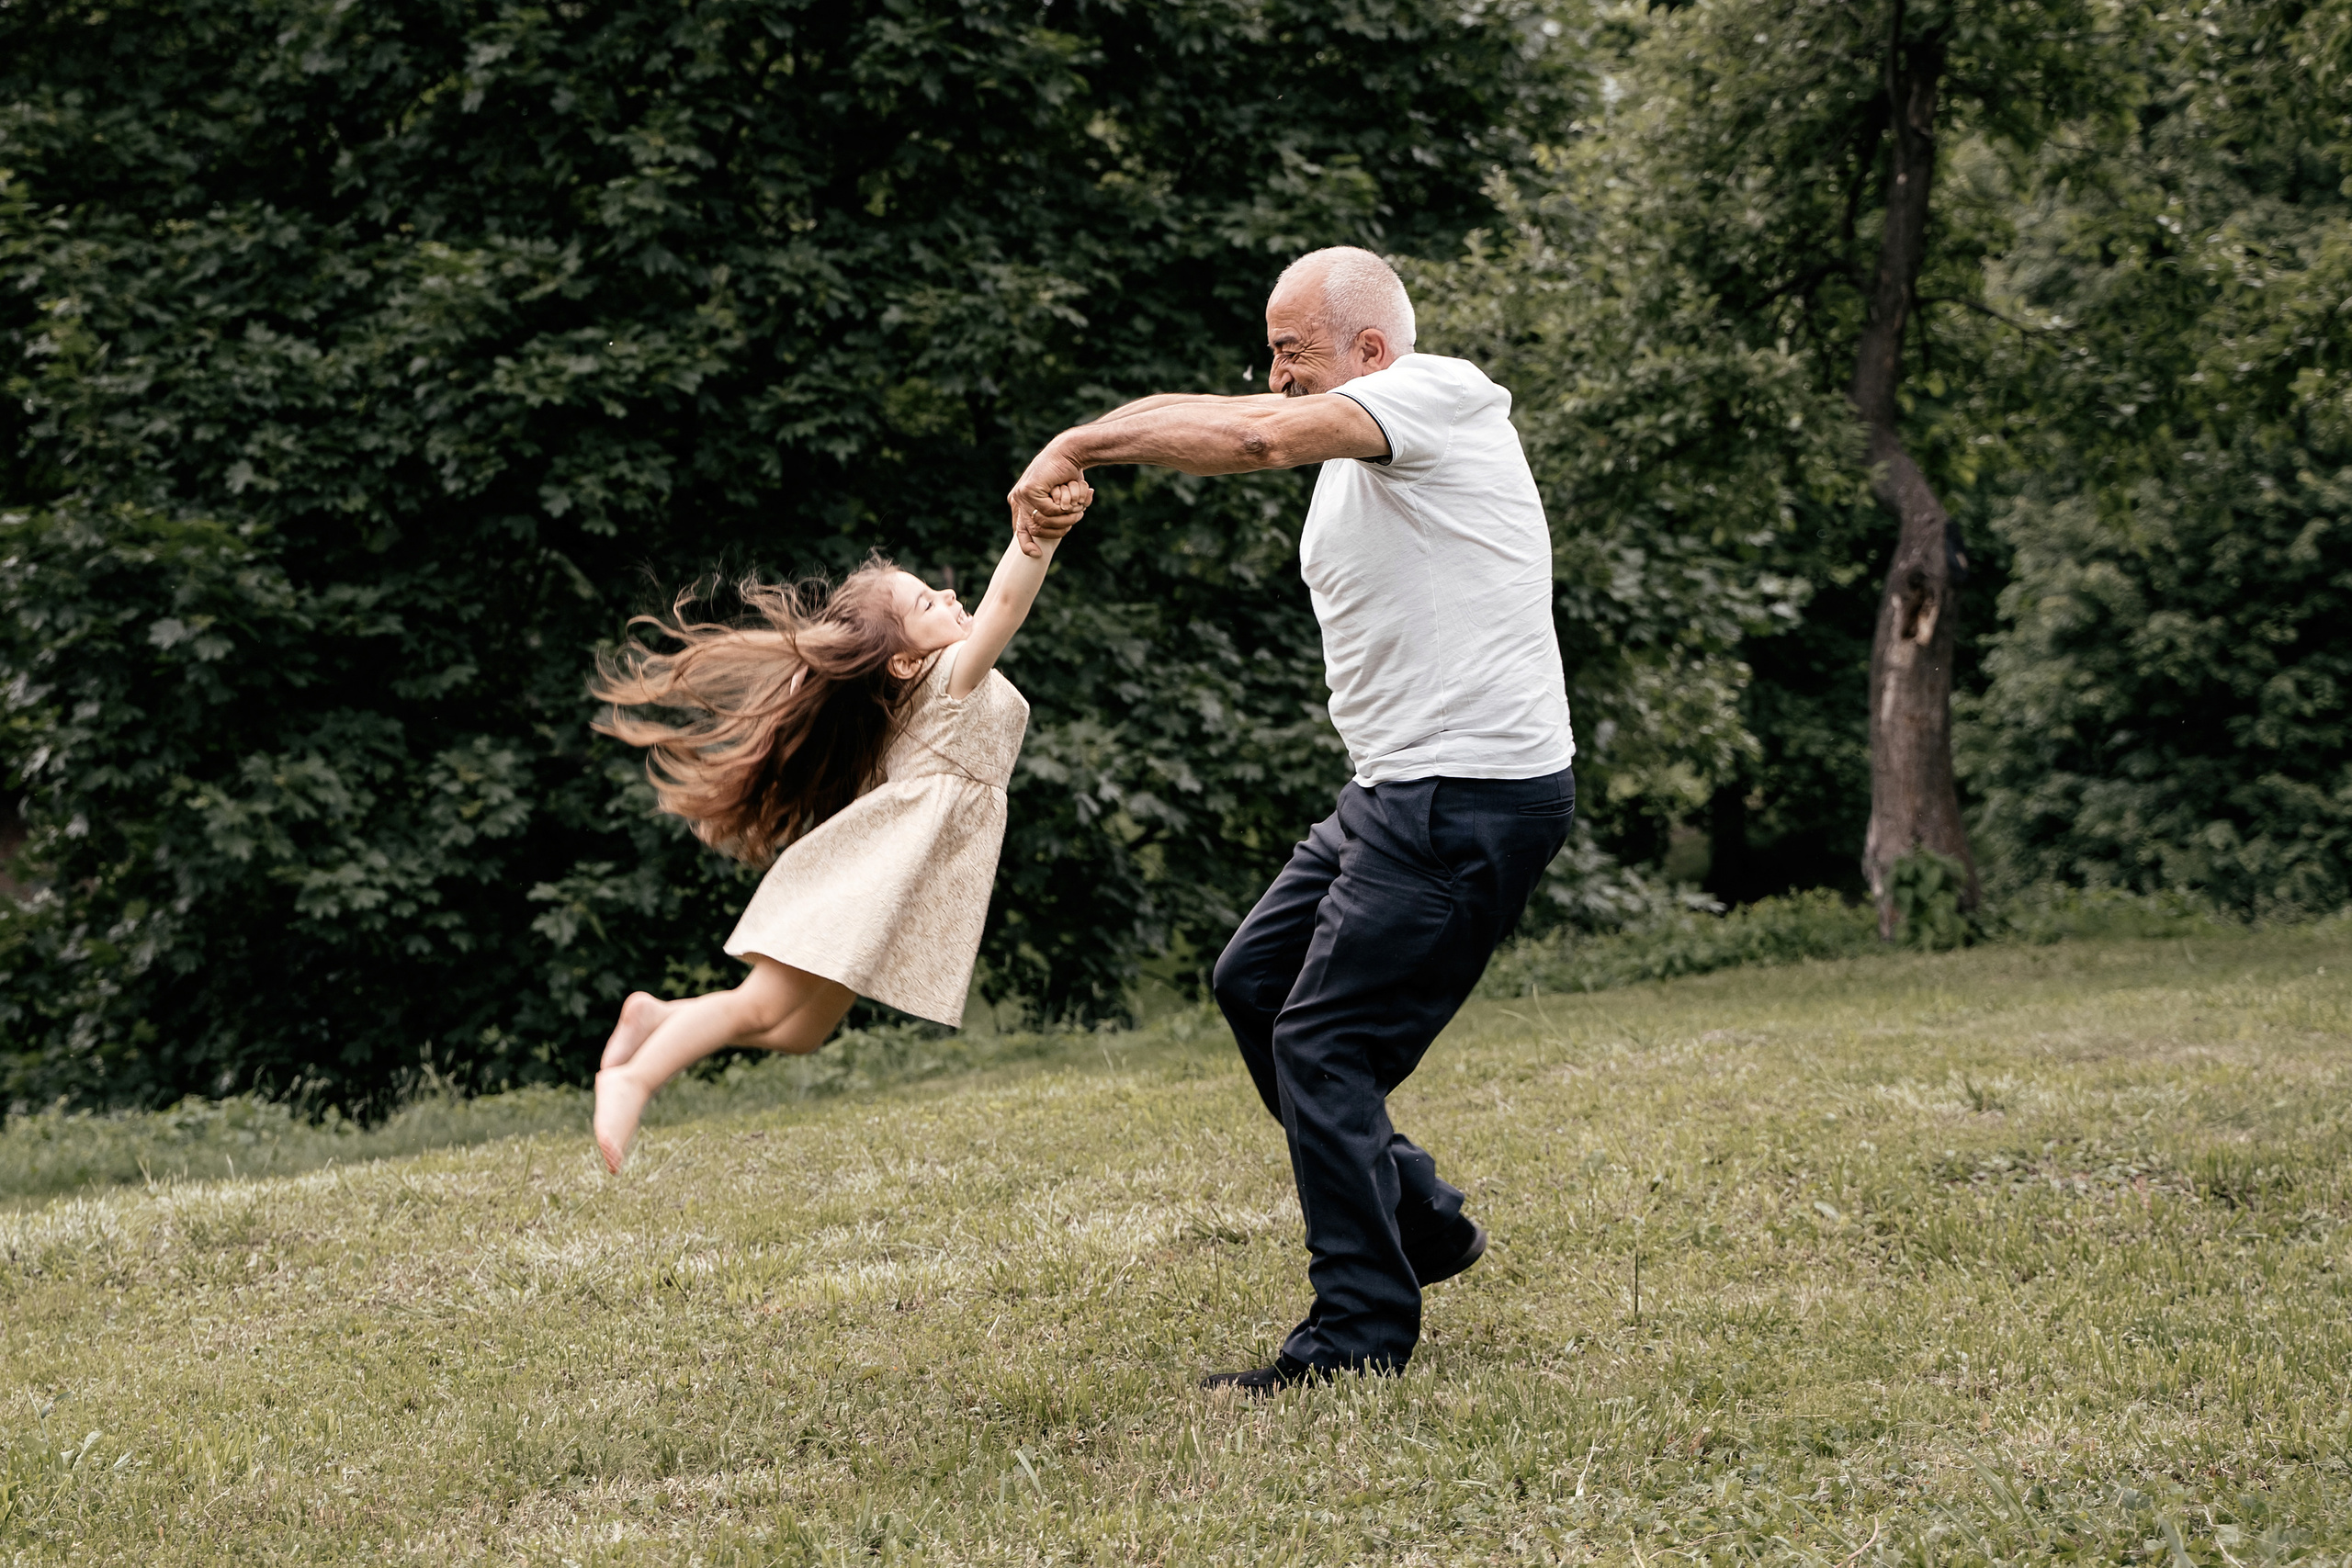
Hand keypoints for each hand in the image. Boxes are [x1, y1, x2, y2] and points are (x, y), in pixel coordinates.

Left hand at [1007, 441, 1090, 556]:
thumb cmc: (1067, 476)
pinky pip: (1047, 510)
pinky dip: (1062, 509)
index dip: (1026, 544)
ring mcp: (1021, 494)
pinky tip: (1070, 502)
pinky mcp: (1028, 490)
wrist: (1068, 453)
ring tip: (1078, 512)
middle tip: (1076, 520)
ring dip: (1064, 519)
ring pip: (1042, 521)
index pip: (1020, 530)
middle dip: (1058, 530)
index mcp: (1021, 502)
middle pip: (1035, 529)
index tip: (1036, 555)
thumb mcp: (1059, 499)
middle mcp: (1018, 499)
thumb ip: (1053, 514)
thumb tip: (1050, 531)